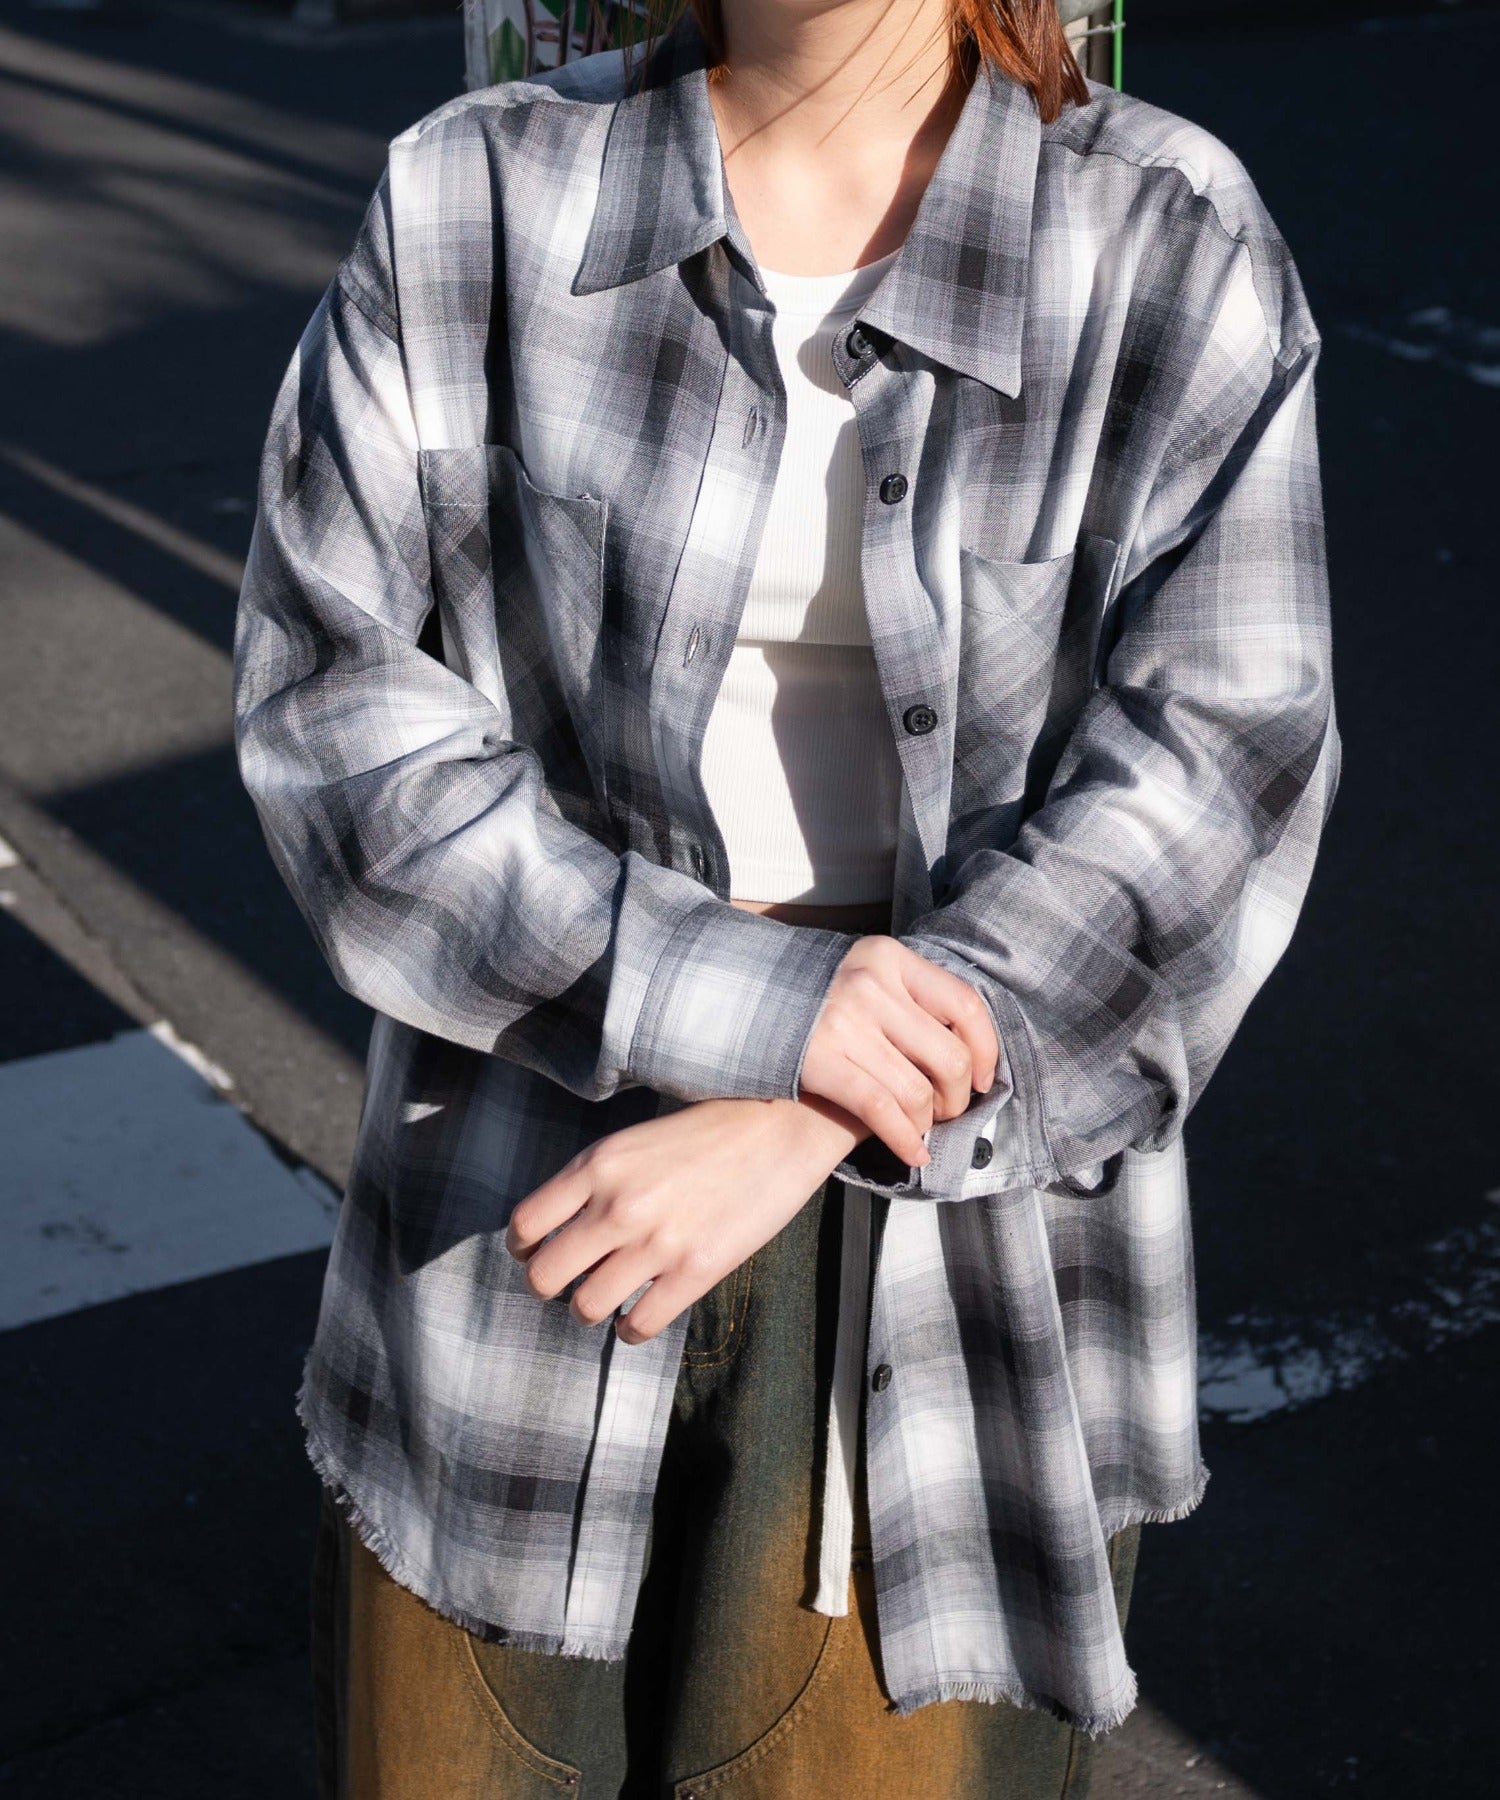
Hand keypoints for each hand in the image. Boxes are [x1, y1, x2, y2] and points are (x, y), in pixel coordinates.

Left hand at [504, 1095, 864, 1343]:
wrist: (783, 1123)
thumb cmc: (712, 1128)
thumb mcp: (637, 1139)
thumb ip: (599, 1179)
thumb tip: (568, 1228)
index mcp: (598, 1164)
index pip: (525, 1225)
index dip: (525, 1249)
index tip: (539, 1253)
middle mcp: (618, 1205)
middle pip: (543, 1277)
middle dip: (551, 1286)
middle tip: (572, 1282)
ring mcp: (656, 1242)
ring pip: (585, 1308)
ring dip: (592, 1309)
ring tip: (609, 1299)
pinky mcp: (696, 1272)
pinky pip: (637, 1326)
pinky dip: (631, 1329)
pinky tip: (642, 1313)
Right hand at [798, 936, 999, 1167]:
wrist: (736, 1001)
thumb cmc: (813, 998)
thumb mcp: (863, 974)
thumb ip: (908, 1000)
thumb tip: (967, 1055)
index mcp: (889, 957)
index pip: (965, 1004)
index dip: (986, 1050)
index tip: (984, 1078)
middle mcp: (871, 984)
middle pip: (950, 1056)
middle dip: (957, 1096)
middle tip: (946, 1109)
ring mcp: (844, 1022)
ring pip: (918, 1092)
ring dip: (927, 1120)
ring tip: (920, 1126)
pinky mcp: (821, 1060)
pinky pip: (882, 1111)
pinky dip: (905, 1140)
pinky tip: (912, 1153)